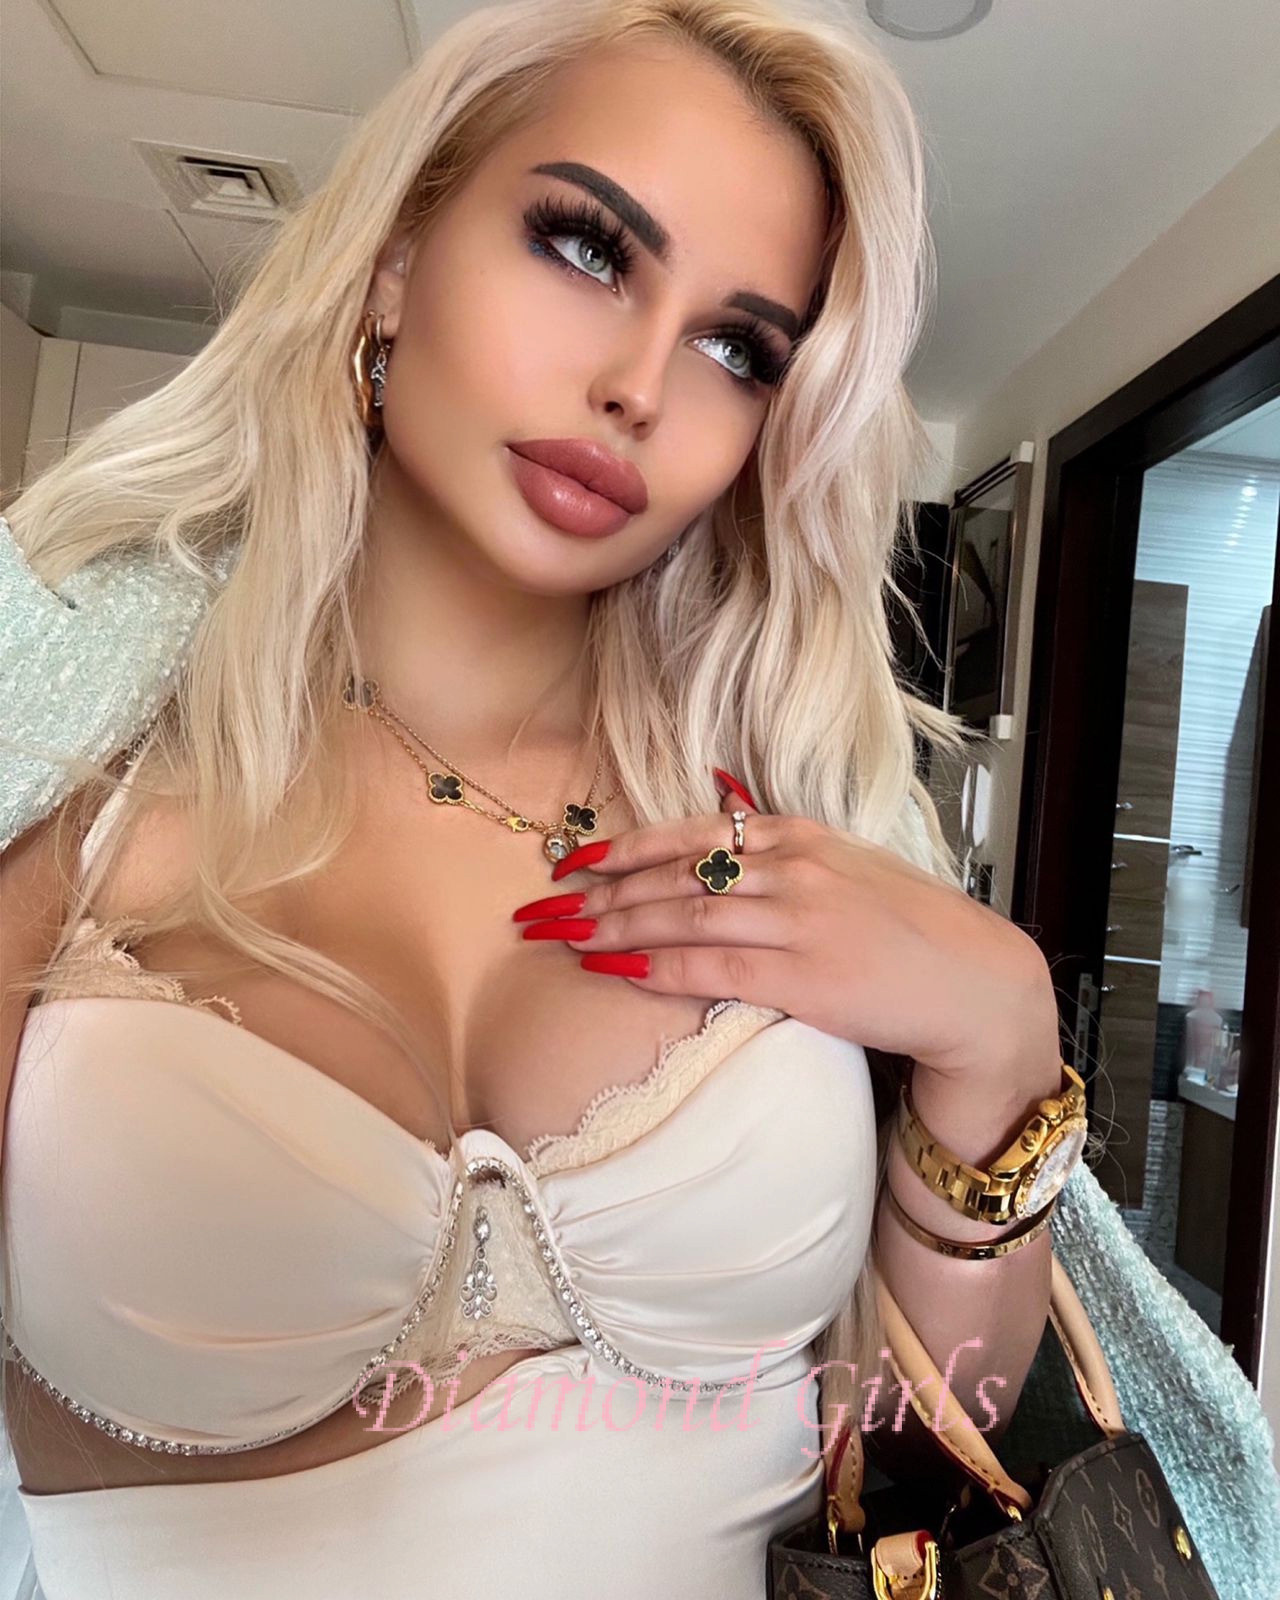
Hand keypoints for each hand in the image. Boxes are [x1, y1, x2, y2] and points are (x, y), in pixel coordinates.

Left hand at [513, 780, 1059, 1078]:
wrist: (973, 983)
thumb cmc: (910, 931)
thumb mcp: (848, 870)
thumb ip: (786, 853)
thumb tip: (725, 829)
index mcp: (800, 837)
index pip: (694, 833)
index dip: (626, 848)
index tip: (577, 861)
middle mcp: (792, 868)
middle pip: (675, 875)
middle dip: (601, 891)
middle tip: (543, 905)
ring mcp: (797, 919)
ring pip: (682, 915)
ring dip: (613, 927)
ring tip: (563, 937)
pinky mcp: (803, 975)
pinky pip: (710, 965)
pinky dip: (654, 966)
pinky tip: (613, 970)